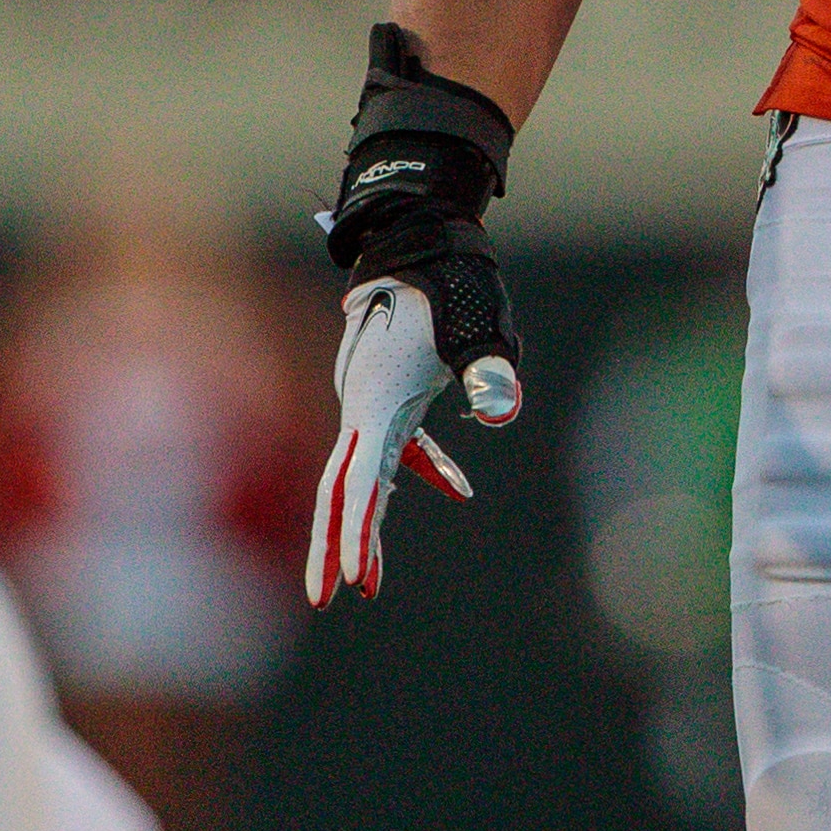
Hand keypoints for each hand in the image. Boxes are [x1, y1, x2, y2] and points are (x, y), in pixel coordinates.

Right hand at [304, 270, 523, 606]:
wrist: (417, 232)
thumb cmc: (448, 278)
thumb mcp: (477, 322)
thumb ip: (488, 370)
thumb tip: (503, 414)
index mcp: (378, 398)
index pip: (362, 477)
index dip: (357, 531)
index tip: (355, 579)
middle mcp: (363, 403)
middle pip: (339, 486)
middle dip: (332, 544)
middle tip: (327, 598)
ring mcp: (370, 397)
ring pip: (358, 470)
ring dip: (363, 521)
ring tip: (369, 581)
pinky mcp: (388, 389)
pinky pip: (395, 443)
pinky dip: (419, 470)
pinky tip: (457, 490)